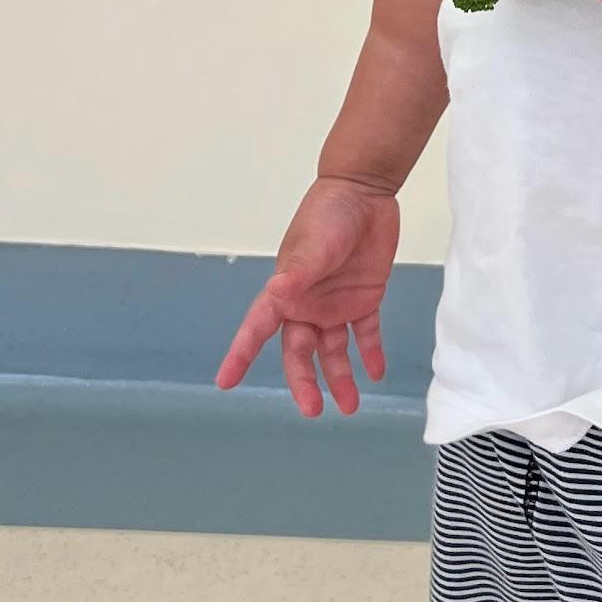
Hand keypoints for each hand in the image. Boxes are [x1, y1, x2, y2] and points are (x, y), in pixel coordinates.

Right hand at [213, 174, 400, 417]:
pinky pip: (366, 333)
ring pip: (333, 350)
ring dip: (340, 377)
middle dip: (303, 382)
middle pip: (299, 352)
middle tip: (312, 410)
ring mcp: (335, 303)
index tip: (226, 381)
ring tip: (350, 406)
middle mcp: (307, 304)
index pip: (258, 329)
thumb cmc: (330, 213)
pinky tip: (375, 372)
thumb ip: (300, 273)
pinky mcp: (364, 298)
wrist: (365, 191)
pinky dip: (370, 353)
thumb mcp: (314, 244)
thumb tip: (277, 294)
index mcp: (286, 291)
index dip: (241, 355)